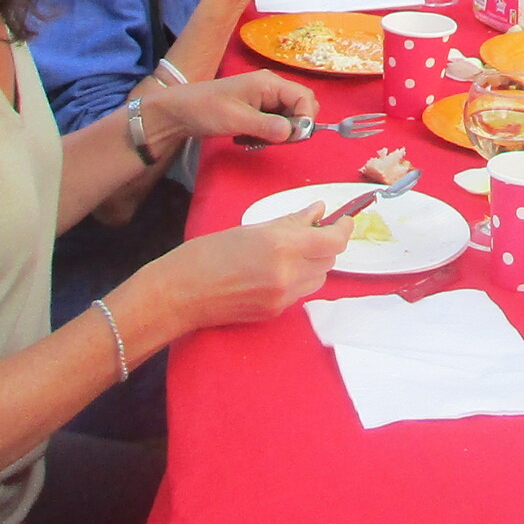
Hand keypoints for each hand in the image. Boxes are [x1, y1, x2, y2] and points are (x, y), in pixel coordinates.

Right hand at [145, 206, 351, 331]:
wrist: (180, 294)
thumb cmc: (207, 253)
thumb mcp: (252, 227)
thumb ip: (290, 221)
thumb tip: (317, 211)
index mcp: (282, 245)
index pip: (333, 240)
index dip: (344, 228)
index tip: (343, 218)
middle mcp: (289, 273)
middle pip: (330, 259)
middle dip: (326, 244)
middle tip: (313, 230)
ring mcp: (284, 297)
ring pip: (319, 278)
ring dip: (315, 262)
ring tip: (293, 250)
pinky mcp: (275, 312)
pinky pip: (301, 292)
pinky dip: (299, 278)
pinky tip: (278, 269)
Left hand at [156, 69, 317, 144]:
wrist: (179, 112)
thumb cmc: (207, 110)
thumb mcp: (237, 119)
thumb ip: (267, 126)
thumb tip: (294, 133)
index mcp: (269, 83)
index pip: (305, 97)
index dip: (306, 118)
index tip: (294, 138)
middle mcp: (271, 87)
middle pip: (300, 106)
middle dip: (293, 127)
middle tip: (273, 141)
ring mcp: (264, 98)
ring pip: (288, 117)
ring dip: (278, 133)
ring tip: (255, 140)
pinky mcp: (256, 109)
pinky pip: (274, 123)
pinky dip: (267, 134)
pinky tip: (248, 138)